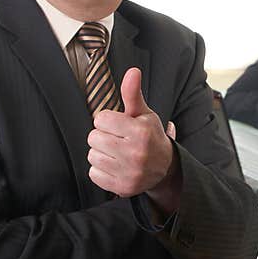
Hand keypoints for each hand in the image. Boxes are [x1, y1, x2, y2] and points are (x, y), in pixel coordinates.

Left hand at [88, 68, 181, 211]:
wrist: (165, 168)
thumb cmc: (150, 136)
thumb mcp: (144, 114)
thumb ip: (133, 93)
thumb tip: (132, 71)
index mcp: (140, 132)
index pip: (101, 119)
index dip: (107, 121)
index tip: (118, 125)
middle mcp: (135, 153)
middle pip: (94, 137)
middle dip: (103, 136)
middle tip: (117, 140)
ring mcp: (129, 172)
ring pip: (92, 156)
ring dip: (101, 153)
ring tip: (115, 153)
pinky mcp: (122, 187)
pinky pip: (94, 174)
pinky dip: (101, 170)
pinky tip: (114, 165)